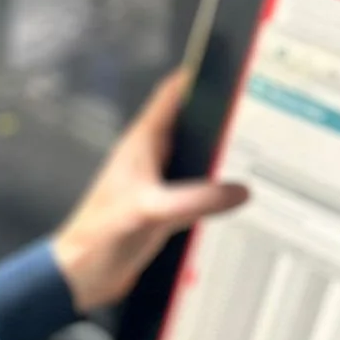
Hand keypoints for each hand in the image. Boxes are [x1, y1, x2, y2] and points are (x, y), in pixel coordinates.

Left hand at [51, 70, 247, 314]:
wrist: (80, 275)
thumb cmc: (100, 236)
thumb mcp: (151, 211)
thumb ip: (195, 200)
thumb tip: (239, 190)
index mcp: (141, 144)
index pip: (171, 95)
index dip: (197, 76)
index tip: (229, 63)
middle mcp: (149, 158)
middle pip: (190, 125)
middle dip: (219, 116)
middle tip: (258, 108)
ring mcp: (156, 183)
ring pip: (195, 158)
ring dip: (219, 155)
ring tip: (259, 148)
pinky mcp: (162, 210)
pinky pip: (196, 191)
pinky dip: (215, 190)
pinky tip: (238, 196)